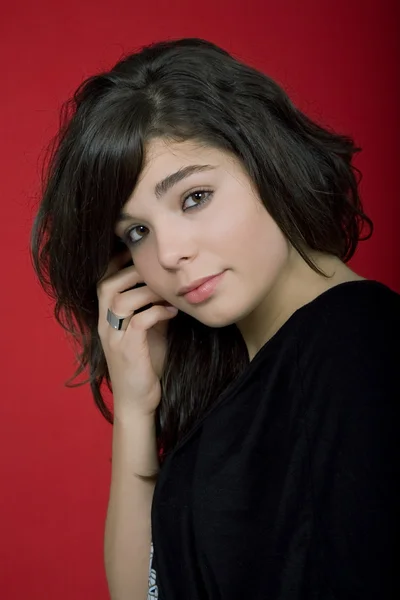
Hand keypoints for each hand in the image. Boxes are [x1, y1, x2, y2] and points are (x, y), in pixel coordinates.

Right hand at [97, 251, 177, 418]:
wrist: (138, 402)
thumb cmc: (145, 365)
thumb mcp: (148, 332)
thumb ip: (151, 309)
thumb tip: (169, 287)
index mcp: (107, 319)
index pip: (103, 281)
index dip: (118, 265)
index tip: (141, 256)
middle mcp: (105, 326)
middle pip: (107, 285)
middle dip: (132, 272)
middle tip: (157, 272)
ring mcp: (114, 338)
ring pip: (121, 300)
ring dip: (148, 291)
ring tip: (168, 292)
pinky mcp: (128, 351)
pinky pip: (139, 321)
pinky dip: (157, 312)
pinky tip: (172, 312)